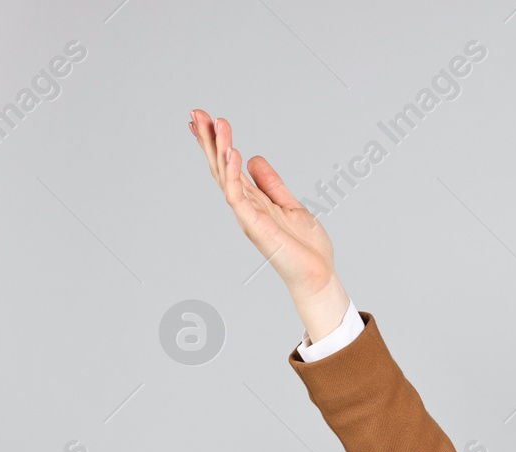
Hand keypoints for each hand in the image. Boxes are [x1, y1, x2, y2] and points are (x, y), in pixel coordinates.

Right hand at [188, 109, 347, 339]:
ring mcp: (248, 216)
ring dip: (220, 150)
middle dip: (209, 140)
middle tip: (197, 112)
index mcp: (253, 200)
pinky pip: (239, 197)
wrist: (319, 274)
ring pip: (226, 177)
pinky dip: (233, 175)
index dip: (216, 143)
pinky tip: (233, 154)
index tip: (204, 119)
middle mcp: (246, 206)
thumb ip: (271, 184)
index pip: (229, 166)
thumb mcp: (290, 205)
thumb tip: (253, 159)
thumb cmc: (305, 246)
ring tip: (216, 124)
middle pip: (221, 167)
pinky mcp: (255, 226)